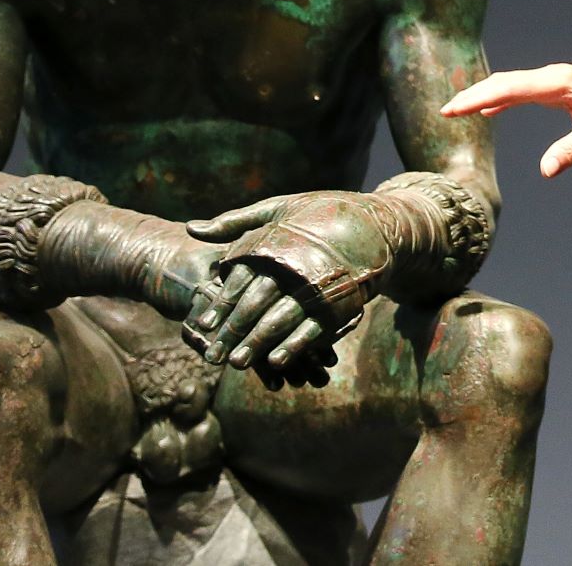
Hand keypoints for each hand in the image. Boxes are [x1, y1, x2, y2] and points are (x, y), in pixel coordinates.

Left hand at [182, 193, 396, 380]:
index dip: (220, 304)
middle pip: (258, 303)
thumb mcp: (279, 208)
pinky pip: (315, 328)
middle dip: (234, 331)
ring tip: (238, 364)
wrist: (380, 223)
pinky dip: (295, 346)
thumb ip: (235, 222)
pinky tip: (276, 362)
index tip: (202, 325)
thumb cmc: (322, 214)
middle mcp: (297, 264)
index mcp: (278, 242)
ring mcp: (321, 285)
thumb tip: (191, 228)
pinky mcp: (342, 301)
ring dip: (259, 344)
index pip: (241, 278)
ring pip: (283, 319)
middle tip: (213, 356)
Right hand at [441, 64, 571, 177]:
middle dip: (473, 94)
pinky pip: (522, 88)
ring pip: (510, 83)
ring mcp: (553, 79)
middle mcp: (552, 77)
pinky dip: (502, 97)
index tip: (455, 108)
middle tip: (445, 110)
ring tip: (458, 109)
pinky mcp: (556, 85)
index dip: (479, 98)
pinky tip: (489, 110)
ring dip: (484, 94)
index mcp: (558, 85)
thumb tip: (546, 170)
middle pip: (503, 82)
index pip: (510, 89)